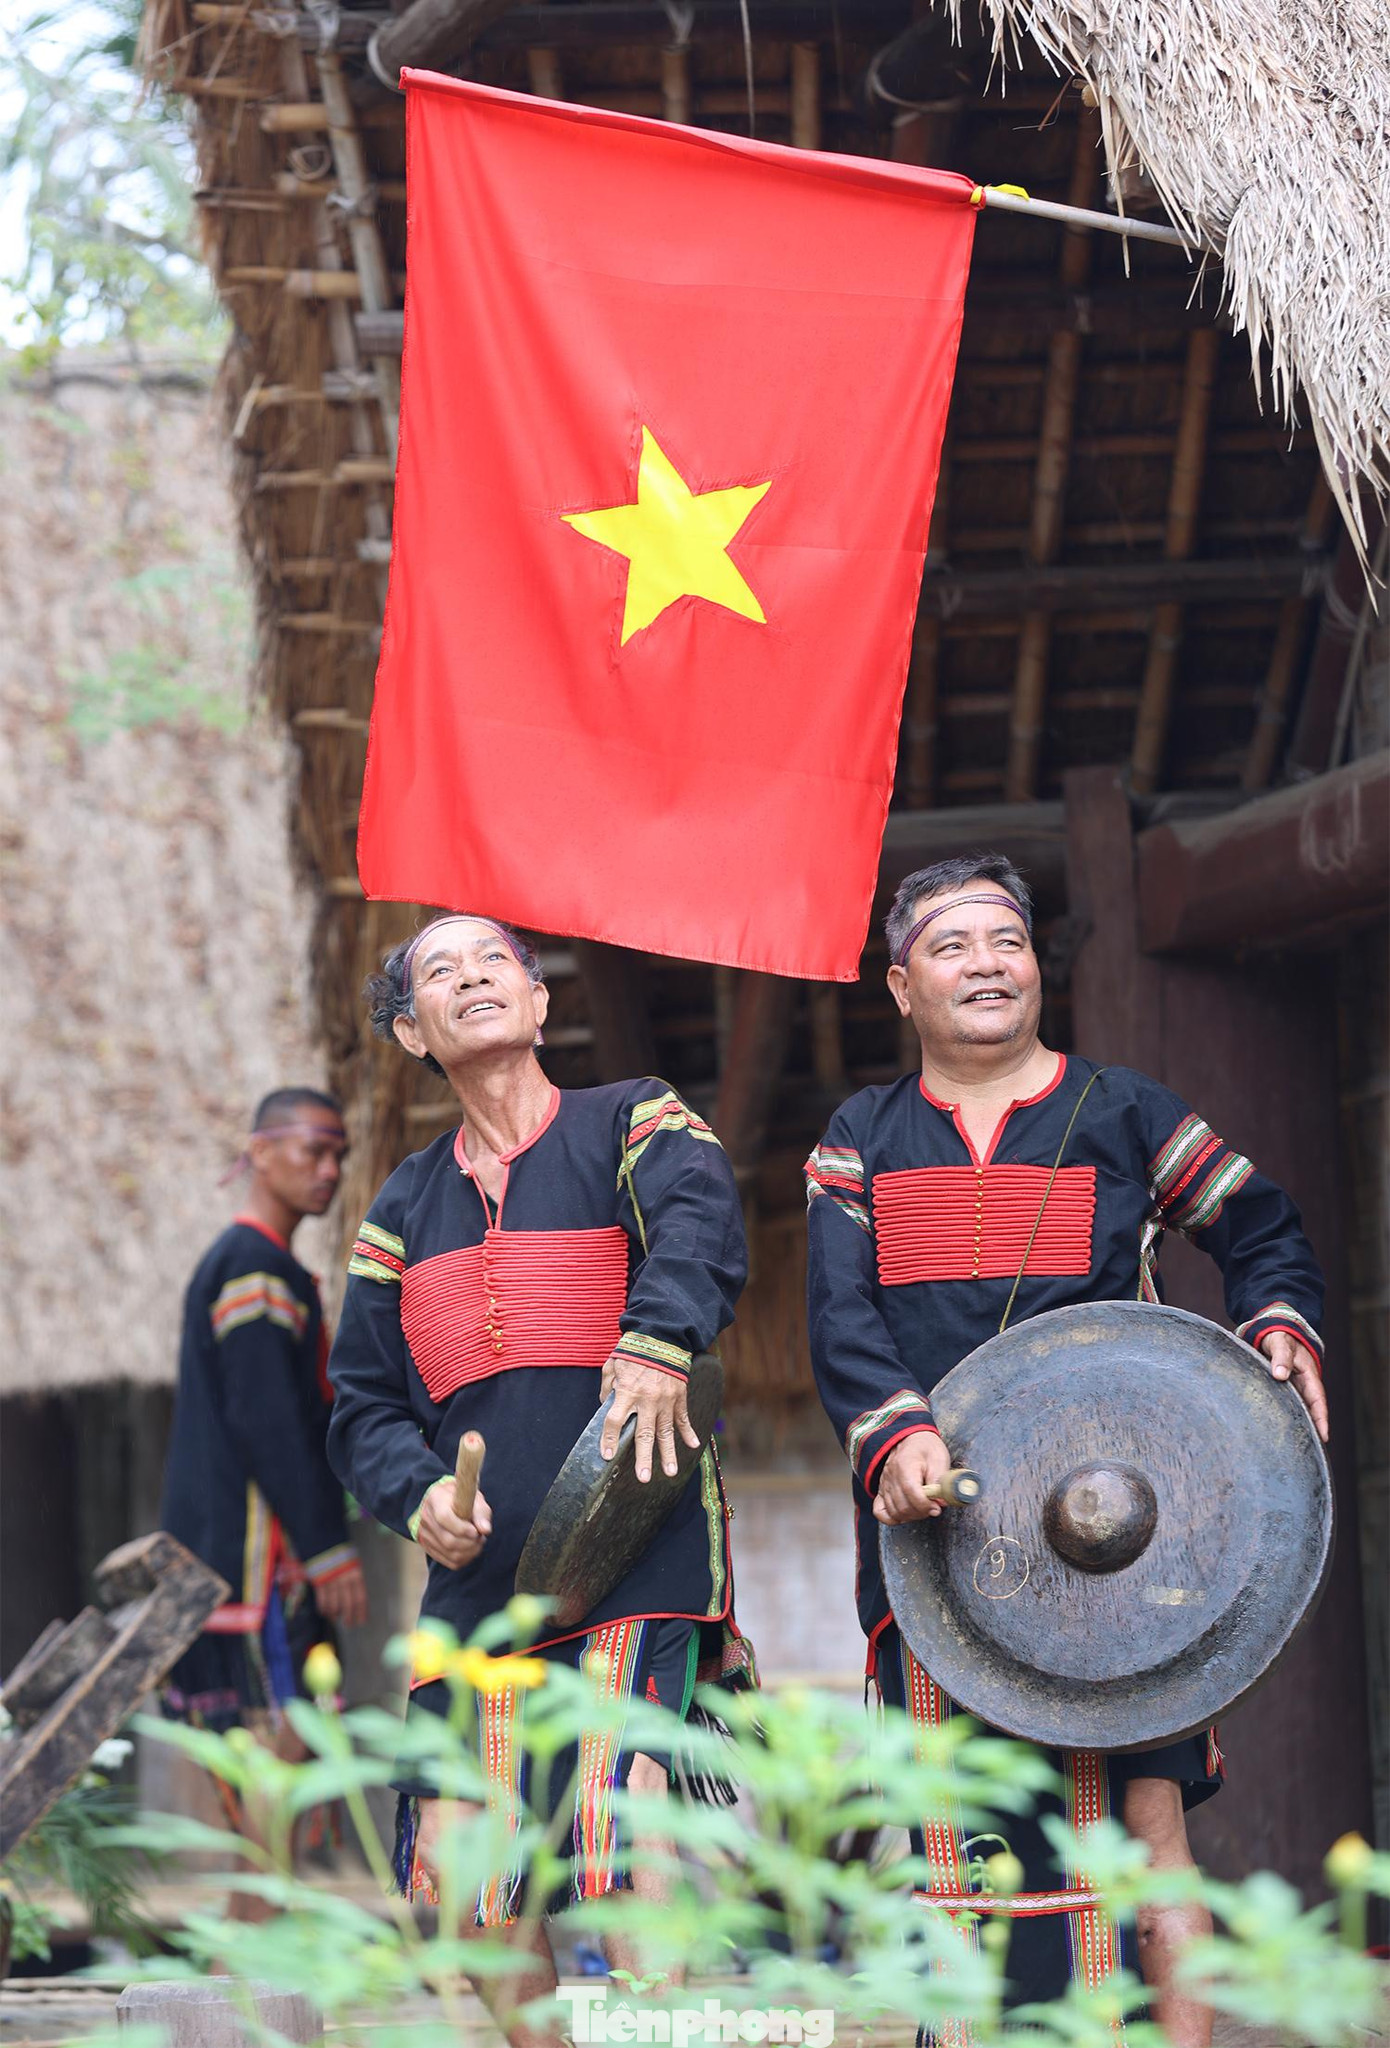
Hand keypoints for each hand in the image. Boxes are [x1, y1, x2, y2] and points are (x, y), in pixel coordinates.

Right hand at [313, 1559, 368, 1628]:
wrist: (323, 1540)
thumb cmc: (340, 1555)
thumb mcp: (352, 1564)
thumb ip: (354, 1581)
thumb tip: (357, 1601)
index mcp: (356, 1574)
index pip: (360, 1598)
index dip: (361, 1612)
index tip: (361, 1622)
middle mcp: (344, 1579)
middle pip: (348, 1604)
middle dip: (348, 1617)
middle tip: (348, 1624)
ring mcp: (330, 1580)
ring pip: (334, 1605)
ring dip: (335, 1615)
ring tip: (335, 1618)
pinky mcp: (318, 1581)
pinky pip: (322, 1601)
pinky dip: (323, 1609)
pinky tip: (325, 1612)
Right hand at [416, 1479, 492, 1568]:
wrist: (447, 1502)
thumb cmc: (464, 1499)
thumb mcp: (475, 1498)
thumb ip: (481, 1513)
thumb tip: (485, 1530)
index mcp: (436, 1498)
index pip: (444, 1517)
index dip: (462, 1529)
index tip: (476, 1532)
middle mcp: (426, 1516)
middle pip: (447, 1540)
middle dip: (469, 1543)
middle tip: (481, 1537)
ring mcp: (424, 1533)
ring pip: (449, 1553)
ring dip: (469, 1552)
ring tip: (477, 1542)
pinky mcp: (427, 1546)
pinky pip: (448, 1561)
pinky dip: (464, 1559)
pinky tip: (471, 1549)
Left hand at [599, 1354, 699, 1481]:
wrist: (662, 1334)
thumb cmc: (633, 1350)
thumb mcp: (612, 1365)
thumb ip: (607, 1387)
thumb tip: (605, 1406)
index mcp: (626, 1392)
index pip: (614, 1421)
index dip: (609, 1440)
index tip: (607, 1456)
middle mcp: (647, 1400)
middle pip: (643, 1434)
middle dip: (643, 1458)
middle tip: (643, 1478)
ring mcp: (665, 1400)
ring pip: (666, 1432)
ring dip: (668, 1453)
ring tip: (669, 1472)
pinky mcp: (679, 1396)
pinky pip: (683, 1418)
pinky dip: (688, 1432)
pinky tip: (692, 1446)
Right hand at [873, 1430, 953, 1524]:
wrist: (910, 1439)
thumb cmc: (926, 1448)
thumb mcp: (939, 1459)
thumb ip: (941, 1481)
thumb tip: (942, 1502)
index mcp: (905, 1465)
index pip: (911, 1492)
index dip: (925, 1504)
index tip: (937, 1507)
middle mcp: (891, 1476)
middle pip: (902, 1505)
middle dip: (921, 1512)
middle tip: (933, 1508)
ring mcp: (884, 1484)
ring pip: (894, 1511)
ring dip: (911, 1516)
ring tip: (923, 1509)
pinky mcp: (882, 1490)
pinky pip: (880, 1511)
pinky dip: (892, 1518)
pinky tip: (906, 1514)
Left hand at [1258, 1331, 1328, 1442]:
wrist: (1273, 1331)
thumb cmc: (1279, 1337)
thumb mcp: (1281, 1343)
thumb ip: (1280, 1357)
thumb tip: (1280, 1374)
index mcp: (1308, 1375)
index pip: (1318, 1400)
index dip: (1321, 1419)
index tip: (1324, 1436)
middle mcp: (1302, 1385)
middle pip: (1308, 1410)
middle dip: (1310, 1429)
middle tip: (1306, 1450)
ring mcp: (1292, 1388)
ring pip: (1296, 1409)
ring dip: (1295, 1424)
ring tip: (1290, 1447)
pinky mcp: (1280, 1389)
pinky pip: (1284, 1405)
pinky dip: (1282, 1416)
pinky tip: (1274, 1429)